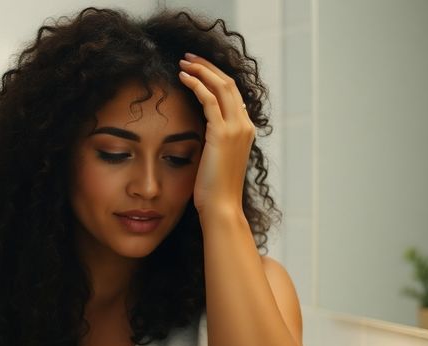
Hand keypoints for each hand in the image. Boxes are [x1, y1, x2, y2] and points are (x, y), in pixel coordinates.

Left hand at [178, 52, 255, 214]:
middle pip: (228, 83)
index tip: (198, 68)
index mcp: (245, 130)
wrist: (221, 206)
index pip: (232, 94)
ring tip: (183, 62)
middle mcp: (244, 125)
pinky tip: (182, 77)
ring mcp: (236, 128)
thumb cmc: (214, 189)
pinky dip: (196, 84)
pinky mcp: (222, 133)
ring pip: (220, 86)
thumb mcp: (217, 159)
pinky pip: (208, 99)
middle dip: (208, 66)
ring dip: (201, 70)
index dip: (215, 77)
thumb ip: (215, 141)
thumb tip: (204, 131)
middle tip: (189, 57)